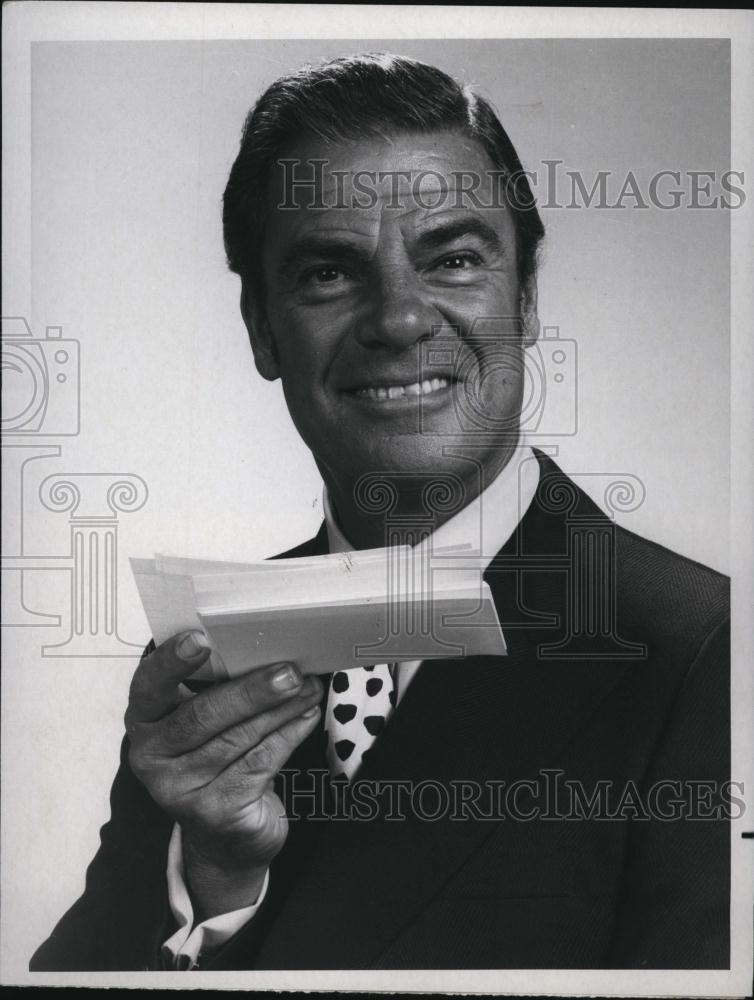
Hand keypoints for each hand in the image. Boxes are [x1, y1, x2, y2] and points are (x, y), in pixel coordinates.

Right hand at [125, 631, 322, 918]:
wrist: (224, 835)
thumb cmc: (217, 757)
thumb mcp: (206, 721)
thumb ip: (219, 686)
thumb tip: (270, 646)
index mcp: (145, 720)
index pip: (148, 686)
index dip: (171, 662)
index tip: (199, 639)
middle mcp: (152, 756)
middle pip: (201, 716)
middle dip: (251, 691)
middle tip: (290, 672)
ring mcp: (180, 789)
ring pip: (237, 739)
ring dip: (281, 710)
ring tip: (309, 687)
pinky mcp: (215, 812)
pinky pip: (259, 763)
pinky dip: (289, 735)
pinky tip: (307, 716)